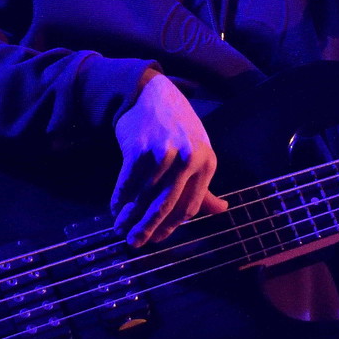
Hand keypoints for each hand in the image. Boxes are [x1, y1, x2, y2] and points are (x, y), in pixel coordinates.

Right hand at [111, 73, 226, 246]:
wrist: (152, 94)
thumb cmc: (178, 127)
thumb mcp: (199, 152)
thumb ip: (206, 185)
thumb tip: (222, 210)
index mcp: (208, 162)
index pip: (190, 206)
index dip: (172, 226)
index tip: (158, 239)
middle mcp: (188, 159)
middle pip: (166, 205)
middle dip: (148, 228)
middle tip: (135, 244)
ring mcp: (164, 153)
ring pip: (145, 196)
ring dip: (129, 217)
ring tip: (120, 229)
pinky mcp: (140, 148)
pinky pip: (128, 183)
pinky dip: (119, 199)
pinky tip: (115, 209)